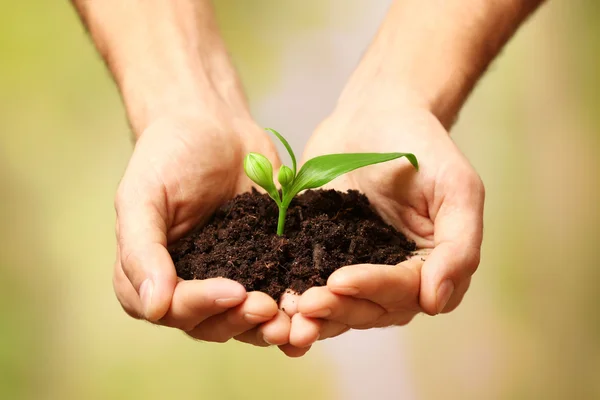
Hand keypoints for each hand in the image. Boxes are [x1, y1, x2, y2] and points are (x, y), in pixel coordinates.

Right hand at [112, 110, 291, 346]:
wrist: (213, 126)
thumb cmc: (168, 155)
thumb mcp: (142, 195)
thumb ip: (141, 250)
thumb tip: (154, 307)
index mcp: (150, 276)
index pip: (173, 309)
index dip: (202, 306)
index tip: (235, 290)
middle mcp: (188, 285)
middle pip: (211, 324)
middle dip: (241, 321)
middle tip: (270, 309)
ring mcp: (228, 277)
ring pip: (245, 318)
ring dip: (269, 326)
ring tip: (296, 322)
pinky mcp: (262, 264)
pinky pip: (275, 292)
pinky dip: (292, 305)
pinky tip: (313, 305)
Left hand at [286, 105, 484, 346]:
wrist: (374, 113)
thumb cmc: (421, 144)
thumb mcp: (457, 186)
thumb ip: (458, 245)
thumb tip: (435, 303)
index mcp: (431, 265)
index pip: (405, 290)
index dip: (374, 289)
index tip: (340, 281)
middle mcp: (396, 275)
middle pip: (370, 308)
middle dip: (339, 308)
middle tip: (305, 304)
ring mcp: (358, 267)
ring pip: (341, 305)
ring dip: (316, 314)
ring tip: (287, 311)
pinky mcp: (325, 255)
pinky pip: (312, 281)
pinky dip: (295, 295)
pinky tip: (274, 302)